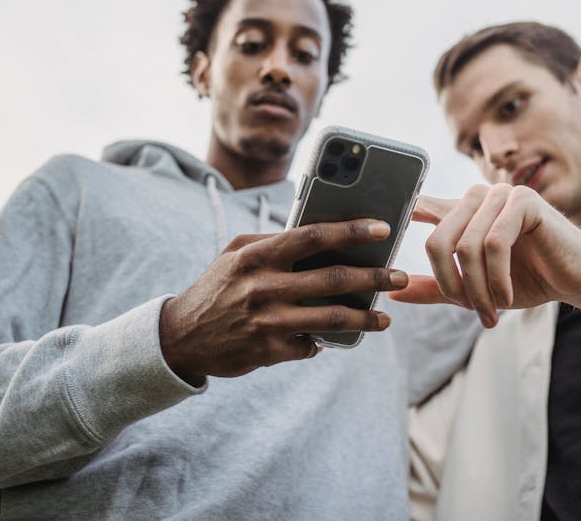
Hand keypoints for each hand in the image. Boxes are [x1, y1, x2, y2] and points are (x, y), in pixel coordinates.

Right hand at [159, 219, 405, 377]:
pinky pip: (312, 344)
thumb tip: (320, 234)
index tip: (382, 229)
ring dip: (365, 318)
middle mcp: (264, 287)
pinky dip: (327, 340)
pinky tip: (338, 337)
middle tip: (400, 276)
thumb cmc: (217, 287)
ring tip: (385, 319)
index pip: (313, 236)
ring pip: (332, 318)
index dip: (351, 231)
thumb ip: (274, 242)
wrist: (181, 337)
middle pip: (333, 279)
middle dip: (374, 277)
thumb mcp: (236, 253)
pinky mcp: (271, 351)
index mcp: (257, 256)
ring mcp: (269, 322)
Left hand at [389, 185, 580, 328]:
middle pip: (437, 239)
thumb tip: (393, 291)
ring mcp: (500, 195)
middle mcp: (476, 197)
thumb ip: (436, 287)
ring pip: (466, 246)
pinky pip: (494, 243)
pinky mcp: (524, 201)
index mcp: (461, 212)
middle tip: (468, 311)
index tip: (379, 234)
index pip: (420, 209)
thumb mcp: (475, 288)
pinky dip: (496, 278)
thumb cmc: (528, 279)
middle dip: (450, 284)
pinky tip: (506, 297)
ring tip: (490, 312)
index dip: (399, 218)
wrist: (578, 278)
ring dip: (476, 288)